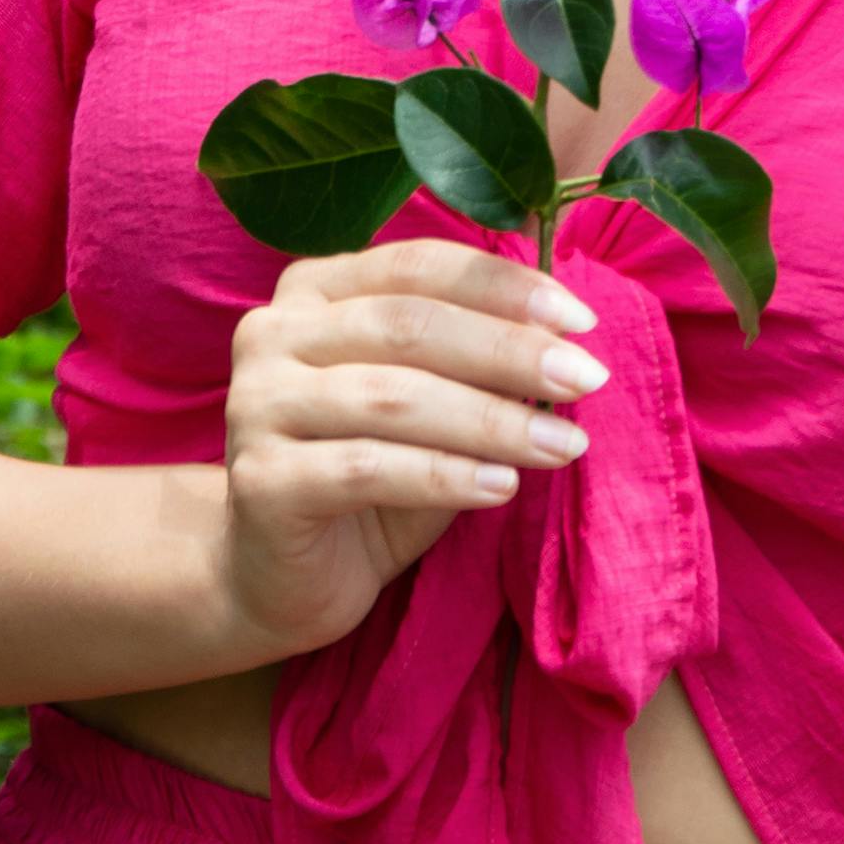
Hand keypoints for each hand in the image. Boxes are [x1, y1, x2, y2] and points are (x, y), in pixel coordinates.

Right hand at [219, 241, 608, 661]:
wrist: (288, 578)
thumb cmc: (374, 478)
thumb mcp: (435, 401)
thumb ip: (480, 353)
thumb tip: (566, 314)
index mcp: (315, 289)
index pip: (419, 266)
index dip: (505, 288)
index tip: (583, 321)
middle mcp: (273, 332)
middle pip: (409, 325)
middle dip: (510, 351)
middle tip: (587, 380)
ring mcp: (255, 404)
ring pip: (393, 397)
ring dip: (492, 421)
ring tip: (563, 445)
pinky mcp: (259, 480)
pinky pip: (367, 469)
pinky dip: (446, 476)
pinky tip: (502, 487)